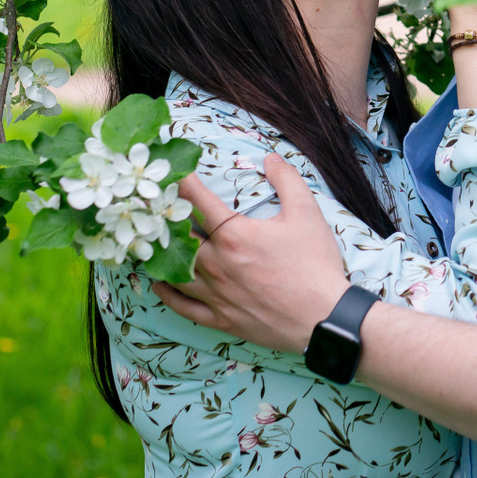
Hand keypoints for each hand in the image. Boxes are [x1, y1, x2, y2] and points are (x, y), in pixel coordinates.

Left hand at [153, 152, 349, 354]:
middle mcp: (217, 264)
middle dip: (165, 218)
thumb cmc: (315, 264)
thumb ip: (287, 180)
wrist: (323, 317)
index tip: (175, 171)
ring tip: (153, 243)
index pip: (197, 201)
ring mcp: (215, 294)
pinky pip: (184, 307)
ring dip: (162, 255)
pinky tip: (161, 284)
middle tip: (156, 206)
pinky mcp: (220, 319)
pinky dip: (168, 294)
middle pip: (178, 237)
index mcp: (234, 235)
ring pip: (175, 272)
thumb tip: (271, 158)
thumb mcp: (307, 213)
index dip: (183, 182)